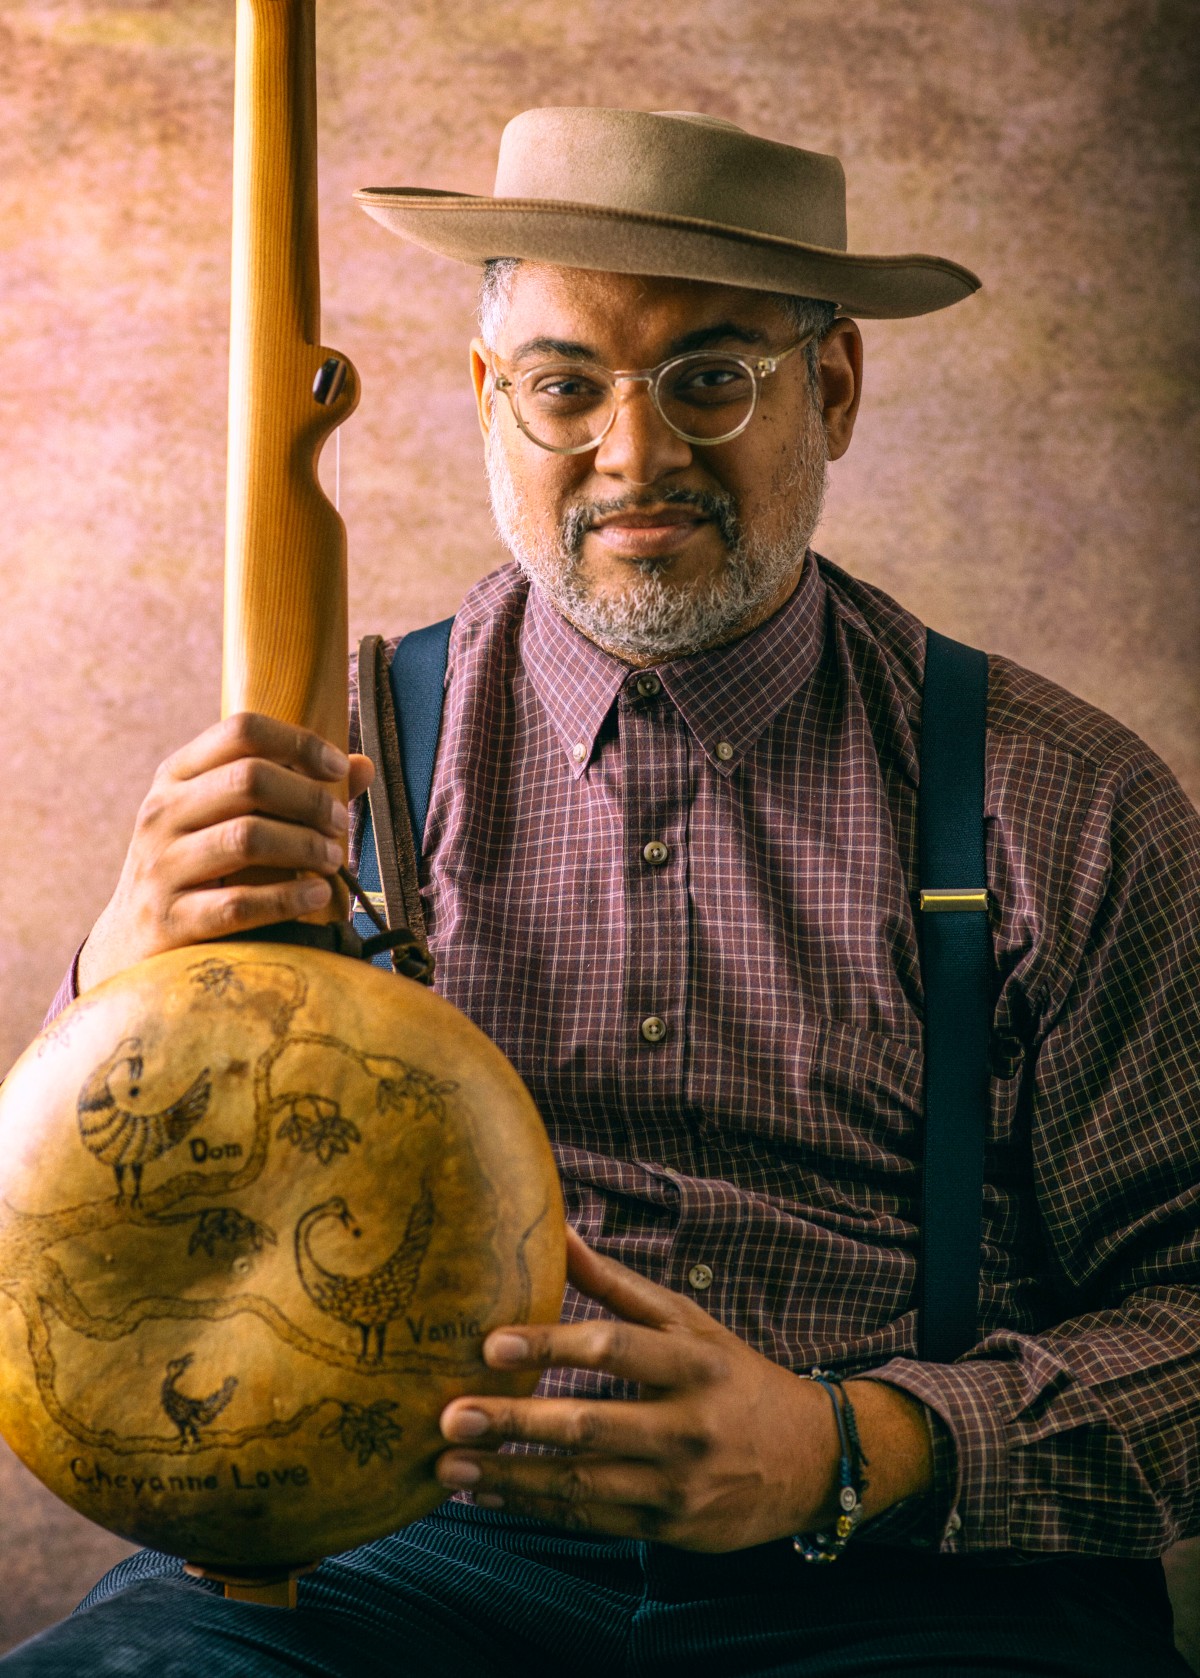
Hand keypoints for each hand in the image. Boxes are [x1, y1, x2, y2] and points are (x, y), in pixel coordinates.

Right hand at [78, 713, 373, 990]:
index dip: (299, 743)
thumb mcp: (226, 819)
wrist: (133, 942)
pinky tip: (316, 894)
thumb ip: (292, 790)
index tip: (335, 768)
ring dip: (304, 846)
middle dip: (309, 800)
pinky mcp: (169, 920)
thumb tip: (363, 766)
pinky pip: (239, 903)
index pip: (241, 730)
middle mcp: (161, 813)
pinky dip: (288, 897)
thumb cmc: (199, 870)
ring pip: (246, 837)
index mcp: (176, 777)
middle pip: (251, 780)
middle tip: (339, 824)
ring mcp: (160, 866)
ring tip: (332, 860)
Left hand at [437, 1229, 929, 1550]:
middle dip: (514, 1422)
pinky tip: (486, 1493)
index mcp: (693, 1361)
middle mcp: (688, 1424)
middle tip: (451, 1414)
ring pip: (581, 1484)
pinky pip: (590, 1519)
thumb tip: (557, 1231)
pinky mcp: (668, 1527)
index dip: (552, 1345)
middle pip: (589, 1424)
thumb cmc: (732, 1375)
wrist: (810, 1460)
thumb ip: (616, 1284)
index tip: (492, 1343)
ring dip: (509, 1475)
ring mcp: (678, 1483)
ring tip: (446, 1464)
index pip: (615, 1347)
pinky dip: (533, 1507)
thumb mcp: (688, 1320)